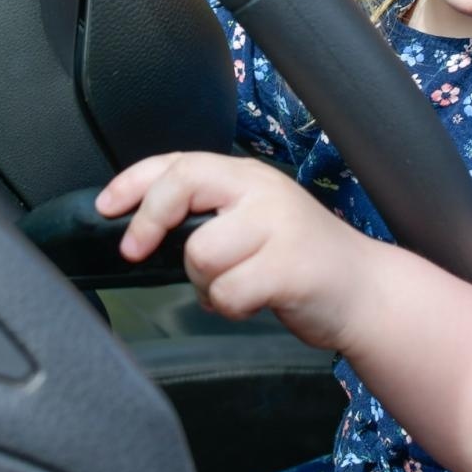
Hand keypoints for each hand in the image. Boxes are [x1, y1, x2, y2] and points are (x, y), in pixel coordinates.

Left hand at [95, 152, 379, 350]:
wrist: (366, 291)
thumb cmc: (302, 261)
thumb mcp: (256, 220)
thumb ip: (211, 212)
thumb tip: (143, 225)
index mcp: (248, 176)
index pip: (180, 163)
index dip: (135, 182)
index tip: (106, 208)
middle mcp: (262, 191)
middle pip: (182, 187)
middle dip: (149, 220)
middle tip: (135, 250)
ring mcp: (278, 226)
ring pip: (200, 253)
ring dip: (204, 283)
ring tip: (234, 286)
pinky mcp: (289, 266)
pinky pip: (227, 293)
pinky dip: (230, 308)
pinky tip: (254, 302)